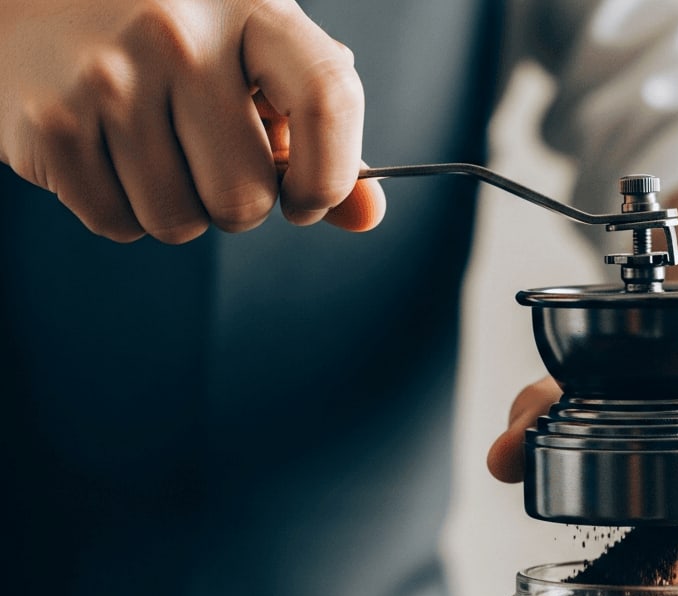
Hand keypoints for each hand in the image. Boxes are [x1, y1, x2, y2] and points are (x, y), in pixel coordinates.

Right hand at [0, 0, 383, 242]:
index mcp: (252, 8)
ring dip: (175, 209)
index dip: (330, 177)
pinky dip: (119, 209)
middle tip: (206, 162)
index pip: (329, 100)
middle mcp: (176, 32)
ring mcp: (107, 75)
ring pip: (179, 222)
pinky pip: (116, 222)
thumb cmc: (173, 42)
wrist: (39, 0)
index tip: (307, 200)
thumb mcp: (256, 64)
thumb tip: (369, 213)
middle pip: (245, 198)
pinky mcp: (50, 120)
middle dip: (236, 206)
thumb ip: (317, 136)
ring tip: (151, 147)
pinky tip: (108, 151)